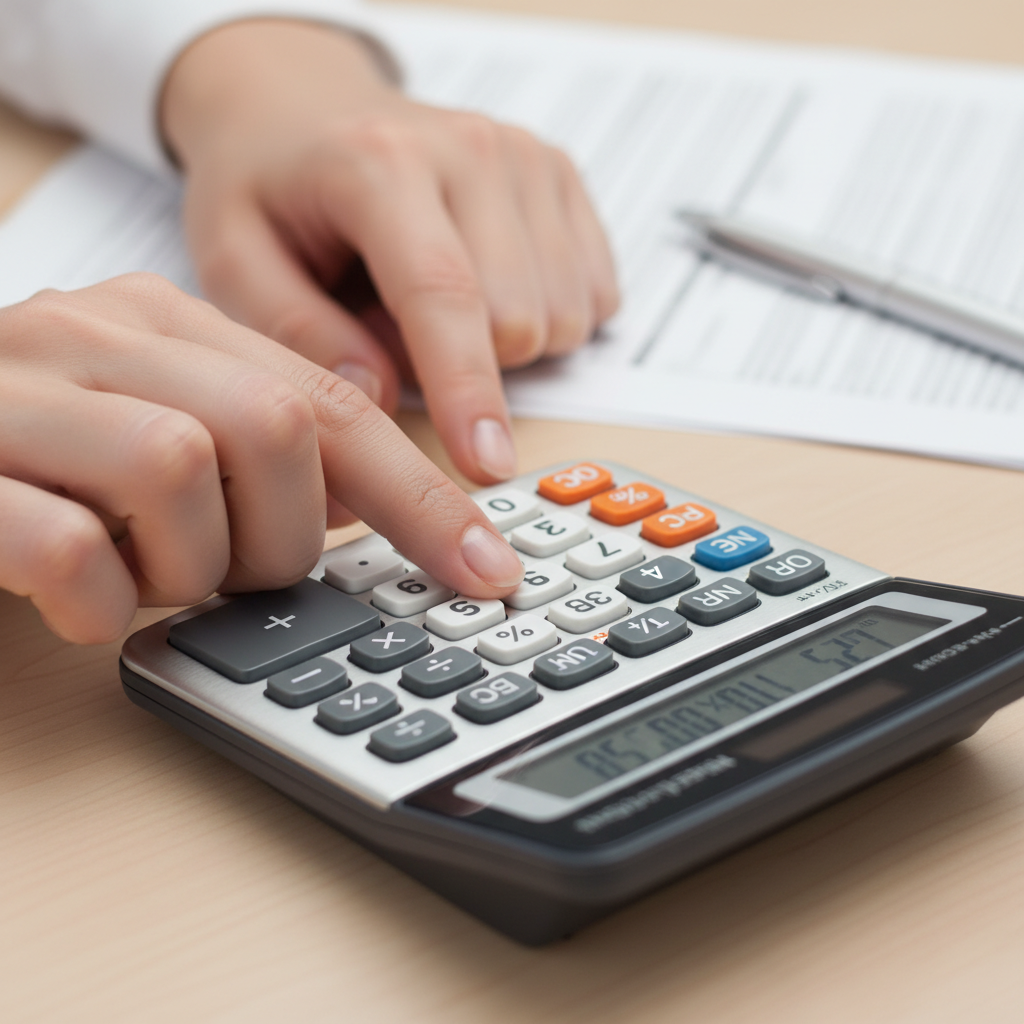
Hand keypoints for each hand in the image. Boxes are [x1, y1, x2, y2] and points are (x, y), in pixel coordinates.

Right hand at [0, 275, 522, 643]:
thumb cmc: (35, 453)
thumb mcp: (162, 428)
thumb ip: (256, 450)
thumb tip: (375, 516)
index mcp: (168, 324)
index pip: (335, 406)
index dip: (425, 499)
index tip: (485, 571)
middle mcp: (98, 334)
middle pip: (276, 431)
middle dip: (283, 538)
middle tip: (233, 572)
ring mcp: (18, 393)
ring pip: (180, 470)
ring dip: (190, 566)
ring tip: (148, 579)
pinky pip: (67, 543)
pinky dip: (101, 598)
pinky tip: (87, 603)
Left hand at [160, 18, 618, 484]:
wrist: (305, 105)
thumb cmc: (267, 187)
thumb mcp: (232, 259)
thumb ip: (298, 332)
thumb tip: (378, 398)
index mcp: (381, 163)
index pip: (443, 294)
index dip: (466, 391)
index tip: (485, 465)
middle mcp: (471, 149)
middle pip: (520, 322)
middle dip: (467, 366)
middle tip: (397, 332)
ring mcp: (527, 159)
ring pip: (563, 316)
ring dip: (505, 344)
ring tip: (435, 306)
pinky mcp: (561, 175)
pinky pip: (593, 295)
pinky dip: (544, 317)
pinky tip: (486, 288)